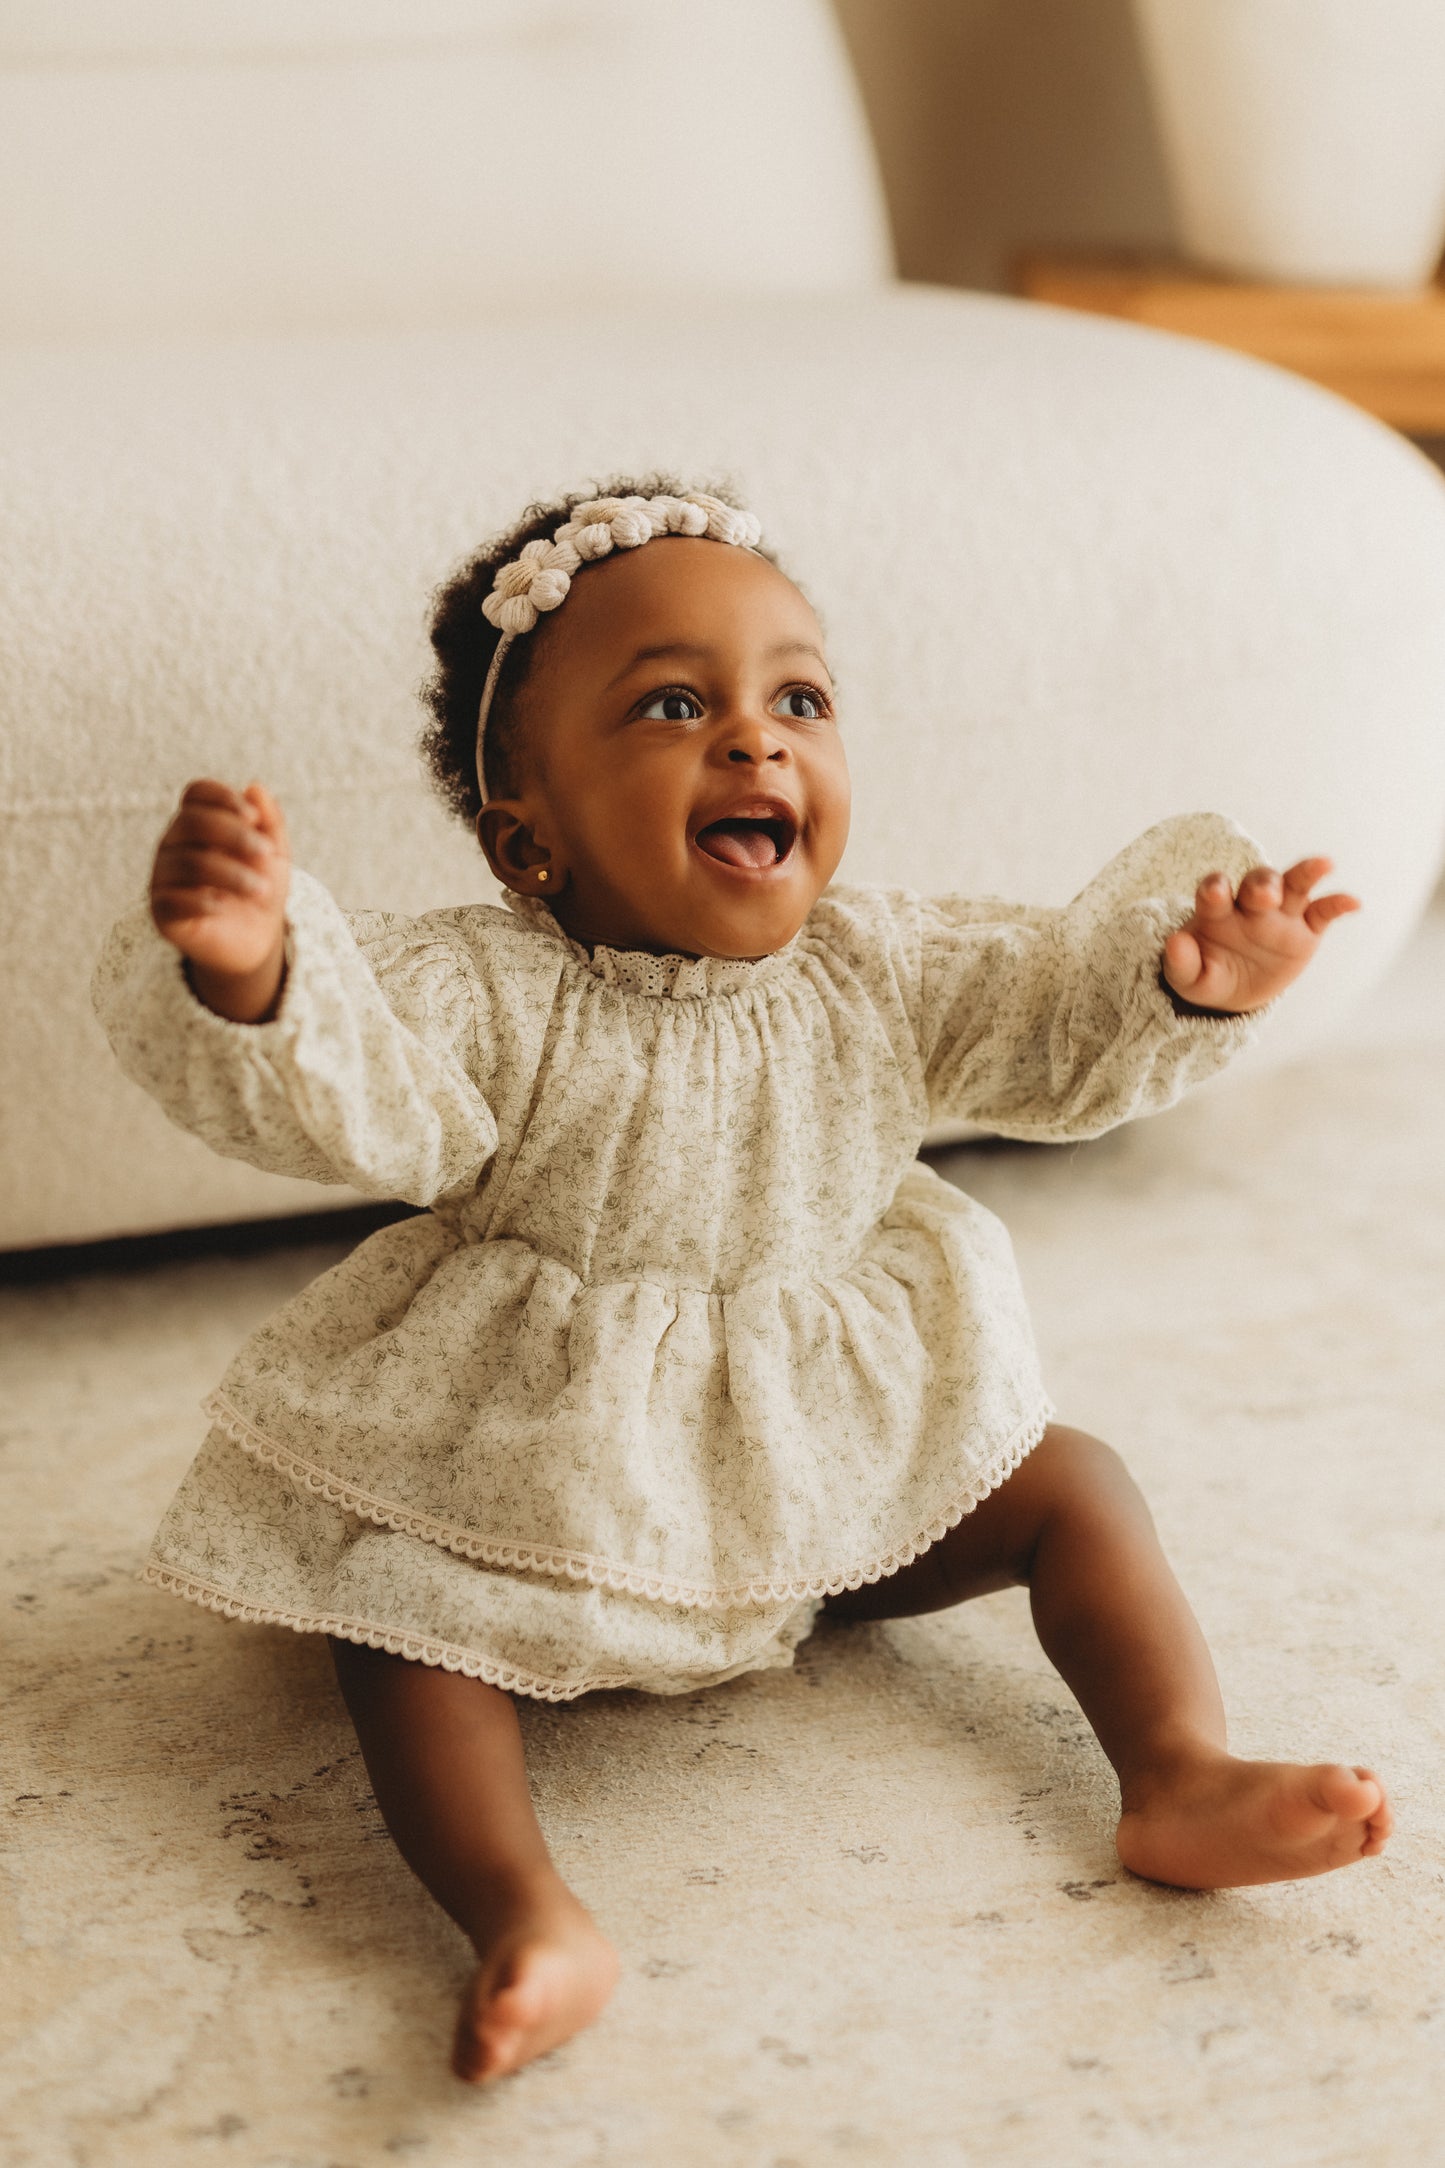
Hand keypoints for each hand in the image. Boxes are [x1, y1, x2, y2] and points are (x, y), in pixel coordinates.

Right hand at [150, 779, 290, 1018]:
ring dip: (231, 873)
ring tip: (261, 889)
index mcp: (198, 822)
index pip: (197, 793)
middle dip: (234, 834)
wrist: (256, 939)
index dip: (223, 798)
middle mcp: (174, 844)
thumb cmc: (261, 887)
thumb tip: (254, 787)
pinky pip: (172, 900)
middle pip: (191, 822)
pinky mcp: (161, 912)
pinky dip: (201, 900)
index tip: (253, 818)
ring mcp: (163, 876)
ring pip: (189, 862)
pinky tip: (222, 907)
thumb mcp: (275, 854)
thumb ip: (270, 821)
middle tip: (266, 854)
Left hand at [1161, 857, 1359, 1014]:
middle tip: (1264, 895)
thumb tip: (1175, 942)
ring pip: (1294, 884)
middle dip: (1262, 883)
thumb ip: (1181, 963)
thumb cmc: (1207, 976)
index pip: (1215, 889)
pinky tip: (1353, 903)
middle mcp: (1249, 905)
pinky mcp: (1306, 930)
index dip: (1215, 888)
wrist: (1234, 993)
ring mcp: (1280, 914)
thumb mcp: (1189, 979)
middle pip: (1258, 881)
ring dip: (1306, 873)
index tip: (1216, 892)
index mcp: (1216, 911)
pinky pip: (1324, 912)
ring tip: (1324, 864)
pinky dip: (1338, 904)